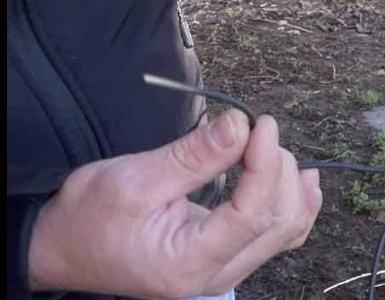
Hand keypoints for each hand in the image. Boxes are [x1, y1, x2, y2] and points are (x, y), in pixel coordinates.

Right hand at [28, 110, 321, 298]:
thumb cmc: (89, 216)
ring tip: (270, 146)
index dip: (265, 165)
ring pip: (286, 230)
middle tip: (258, 130)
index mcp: (187, 262)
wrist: (64, 246)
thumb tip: (240, 124)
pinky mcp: (227, 256)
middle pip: (278, 223)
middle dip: (279, 170)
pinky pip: (278, 235)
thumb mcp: (135, 178)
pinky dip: (295, 204)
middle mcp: (213, 276)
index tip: (262, 125)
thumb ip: (194, 155)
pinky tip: (303, 178)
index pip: (251, 215)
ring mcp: (224, 270)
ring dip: (289, 184)